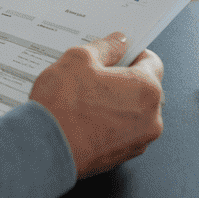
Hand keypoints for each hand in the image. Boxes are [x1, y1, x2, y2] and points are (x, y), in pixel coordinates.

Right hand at [30, 32, 163, 177]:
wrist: (45, 149)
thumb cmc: (62, 108)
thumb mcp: (79, 59)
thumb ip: (107, 47)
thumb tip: (119, 42)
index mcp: (146, 90)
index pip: (153, 61)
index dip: (133, 53)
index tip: (119, 53)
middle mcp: (150, 119)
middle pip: (144, 87)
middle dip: (123, 79)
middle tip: (95, 75)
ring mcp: (138, 141)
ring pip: (133, 110)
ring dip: (115, 101)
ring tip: (85, 97)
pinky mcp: (123, 156)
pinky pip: (122, 129)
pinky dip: (109, 120)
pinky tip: (85, 115)